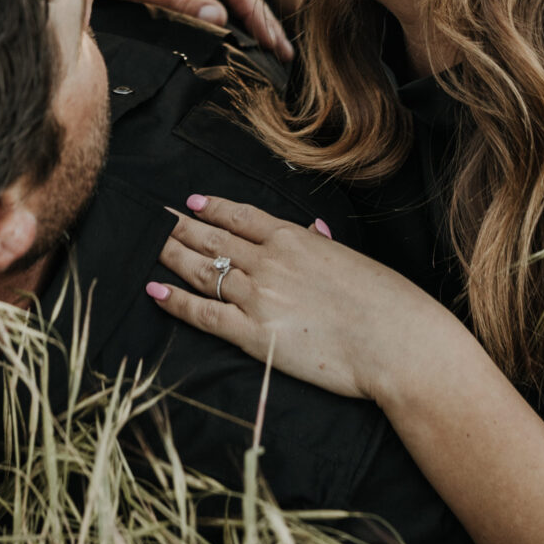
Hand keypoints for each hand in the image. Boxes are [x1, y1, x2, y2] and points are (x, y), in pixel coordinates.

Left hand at [140, 0, 291, 60]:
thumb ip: (183, 2)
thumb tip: (221, 20)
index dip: (263, 21)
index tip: (279, 46)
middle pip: (242, 0)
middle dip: (264, 26)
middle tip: (285, 55)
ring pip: (225, 7)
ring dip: (246, 27)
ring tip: (269, 53)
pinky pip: (205, 12)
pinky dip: (223, 27)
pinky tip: (232, 45)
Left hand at [148, 193, 427, 399]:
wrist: (395, 342)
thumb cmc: (386, 303)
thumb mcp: (354, 260)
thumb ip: (325, 244)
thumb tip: (315, 230)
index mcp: (296, 238)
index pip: (241, 216)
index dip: (211, 207)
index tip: (189, 202)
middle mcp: (270, 261)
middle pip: (213, 238)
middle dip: (179, 228)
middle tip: (152, 219)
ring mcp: (258, 296)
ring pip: (202, 269)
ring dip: (171, 256)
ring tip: (148, 247)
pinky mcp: (253, 334)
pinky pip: (203, 313)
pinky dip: (175, 301)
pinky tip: (156, 289)